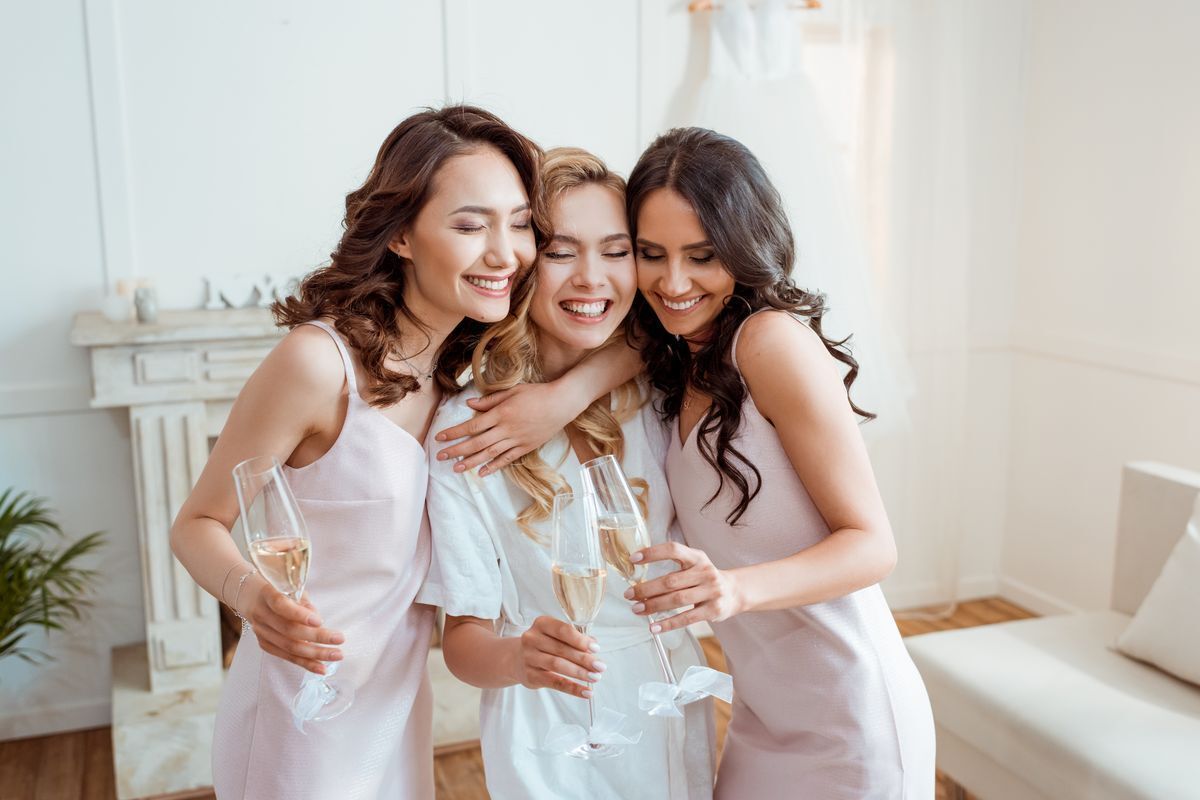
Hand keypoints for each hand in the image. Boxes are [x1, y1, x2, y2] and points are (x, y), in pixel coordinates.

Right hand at [239, 576, 344, 674]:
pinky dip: (306, 663)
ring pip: (289, 647)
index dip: (299, 614)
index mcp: (266, 594)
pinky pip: (287, 656)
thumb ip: (303, 603)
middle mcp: (261, 615)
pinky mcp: (265, 644)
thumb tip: (318, 622)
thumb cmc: (276, 587)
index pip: (281, 605)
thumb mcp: (289, 585)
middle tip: (340, 639)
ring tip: (337, 655)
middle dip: (317, 637)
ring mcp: (261, 632)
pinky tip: (322, 668)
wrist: (248, 595)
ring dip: (315, 654)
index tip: (319, 621)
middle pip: (289, 630)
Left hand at [434, 382, 582, 475]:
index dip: (455, 433)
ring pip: (490, 454)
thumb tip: (469, 404)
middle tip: (440, 457)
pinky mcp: (526, 447)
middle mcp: (506, 429)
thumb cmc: (537, 393)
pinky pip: (507, 459)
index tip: (440, 438)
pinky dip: (494, 467)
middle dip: (457, 450)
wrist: (562, 403)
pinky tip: (482, 472)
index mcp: (501, 413)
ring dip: (471, 462)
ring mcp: (517, 440)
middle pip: (477, 442)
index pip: (472, 426)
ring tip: (456, 468)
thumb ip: (489, 400)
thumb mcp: (512, 391)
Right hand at [513, 615, 605, 698]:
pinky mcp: (530, 676)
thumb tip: (594, 645)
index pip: (563, 631)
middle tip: (600, 666)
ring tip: (595, 678)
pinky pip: (554, 682)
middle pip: (562, 650)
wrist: (516, 659)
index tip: (596, 649)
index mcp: (541, 624)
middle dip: (584, 659)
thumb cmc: (543, 644)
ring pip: (557, 665)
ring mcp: (529, 658)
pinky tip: (586, 692)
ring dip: (579, 673)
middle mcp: (532, 639)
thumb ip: (575, 639)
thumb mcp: (556, 636)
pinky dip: (572, 688)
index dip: (580, 640)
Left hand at [625, 542, 744, 632]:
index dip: (652, 553)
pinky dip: (668, 624)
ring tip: (637, 609)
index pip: (673, 549)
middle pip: (670, 581)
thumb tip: (640, 578)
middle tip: (629, 594)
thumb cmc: (706, 578)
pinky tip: (654, 627)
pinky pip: (686, 618)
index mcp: (697, 557)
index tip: (633, 558)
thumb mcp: (694, 564)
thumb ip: (674, 568)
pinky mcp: (713, 610)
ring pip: (676, 600)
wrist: (735, 591)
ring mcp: (711, 591)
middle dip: (646, 589)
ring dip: (653, 606)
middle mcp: (705, 572)